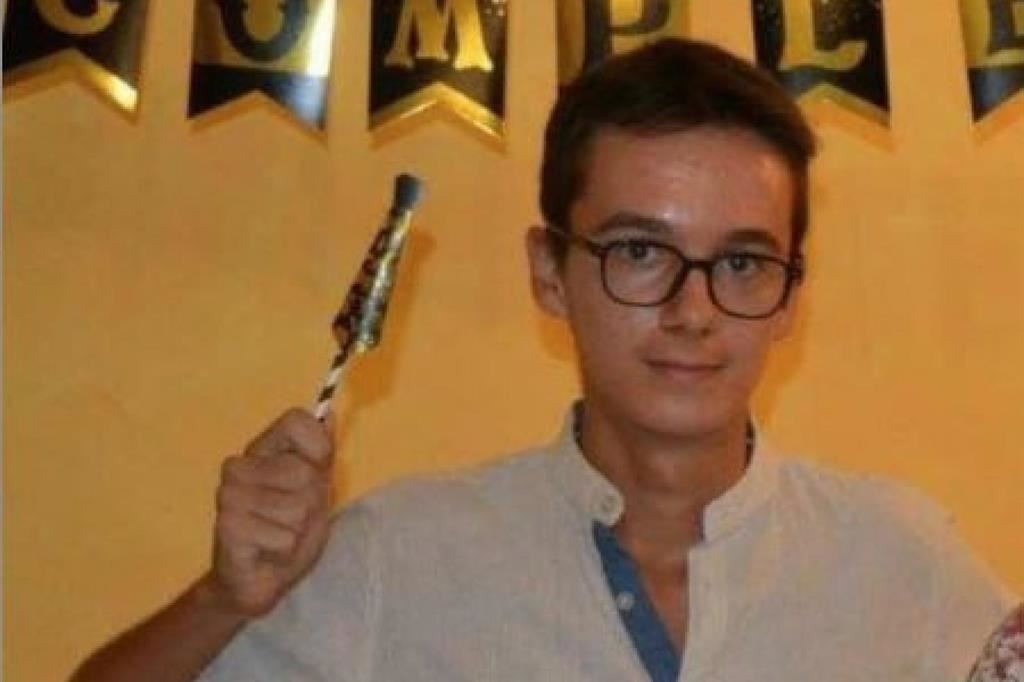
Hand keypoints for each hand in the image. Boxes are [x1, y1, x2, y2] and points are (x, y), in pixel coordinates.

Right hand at [203, 408, 335, 617]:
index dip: (318, 448)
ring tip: (278, 536)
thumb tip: (329, 413)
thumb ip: (320, 453)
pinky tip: (267, 553)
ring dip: (298, 531)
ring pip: (297, 508)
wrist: (256, 578)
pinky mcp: (228, 528)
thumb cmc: (287, 529)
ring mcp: (229, 496)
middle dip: (311, 504)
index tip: (315, 471)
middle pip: (304, 473)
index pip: (297, 421)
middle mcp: (238, 467)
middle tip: (293, 519)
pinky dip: (285, 552)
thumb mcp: (314, 488)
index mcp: (260, 450)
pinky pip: (284, 538)